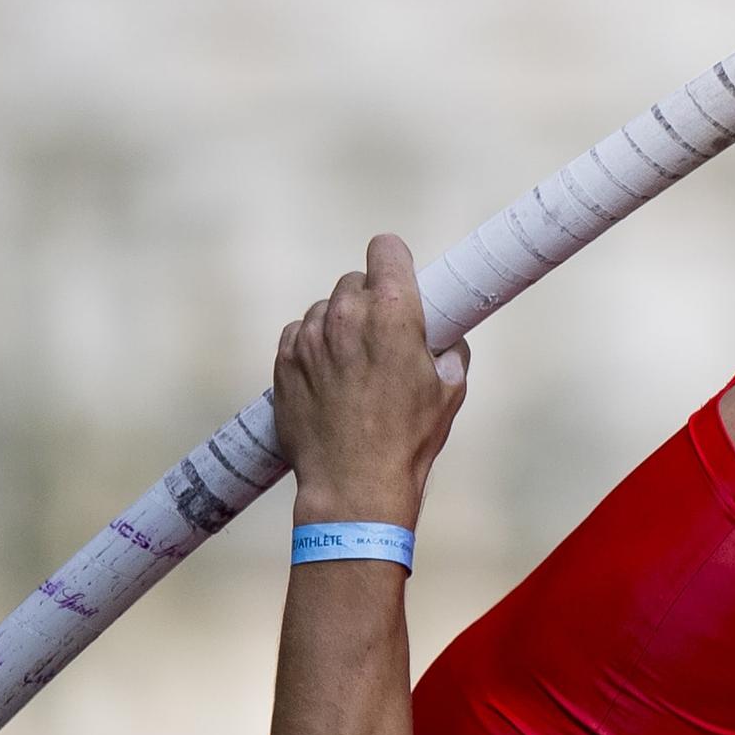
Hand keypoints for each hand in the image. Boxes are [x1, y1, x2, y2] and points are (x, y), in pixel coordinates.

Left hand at [272, 234, 470, 526]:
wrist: (354, 486)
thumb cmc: (407, 440)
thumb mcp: (450, 391)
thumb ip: (450, 350)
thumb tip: (445, 339)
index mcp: (392, 311)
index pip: (385, 248)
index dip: (394, 261)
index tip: (398, 277)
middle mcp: (345, 314)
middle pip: (354, 281)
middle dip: (368, 301)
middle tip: (381, 337)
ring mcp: (309, 337)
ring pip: (323, 309)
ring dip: (338, 325)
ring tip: (353, 365)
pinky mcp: (283, 361)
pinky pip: (298, 334)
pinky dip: (312, 347)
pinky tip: (328, 377)